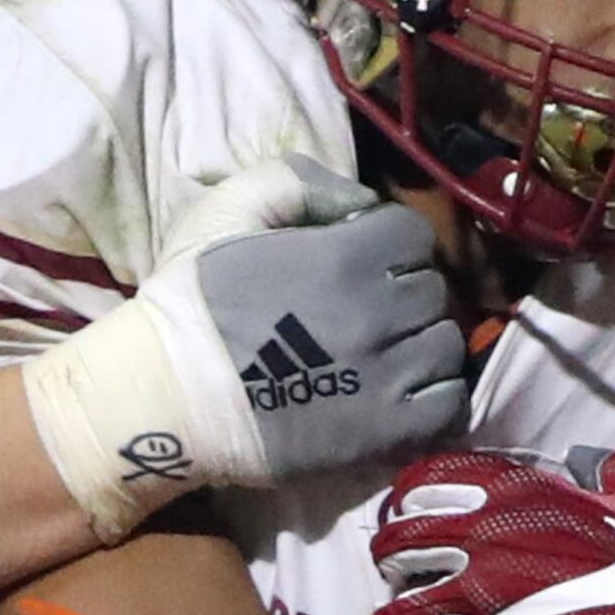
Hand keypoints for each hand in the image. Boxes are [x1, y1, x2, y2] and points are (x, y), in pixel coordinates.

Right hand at [19, 158, 469, 536]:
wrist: (166, 395)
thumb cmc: (193, 299)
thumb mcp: (229, 207)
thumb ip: (300, 182)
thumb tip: (361, 202)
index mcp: (347, 255)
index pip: (413, 235)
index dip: (389, 243)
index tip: (361, 259)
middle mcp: (379, 313)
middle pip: (432, 290)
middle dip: (404, 291)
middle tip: (367, 308)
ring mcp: (387, 376)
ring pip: (446, 345)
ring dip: (422, 342)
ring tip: (385, 352)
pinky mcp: (384, 432)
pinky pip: (448, 405)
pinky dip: (436, 393)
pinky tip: (403, 391)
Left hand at [367, 447, 614, 614]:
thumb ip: (608, 478)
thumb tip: (600, 467)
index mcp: (516, 493)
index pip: (426, 480)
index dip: (405, 499)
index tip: (402, 513)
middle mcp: (485, 537)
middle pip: (399, 544)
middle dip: (390, 562)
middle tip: (395, 578)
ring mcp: (482, 598)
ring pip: (400, 614)